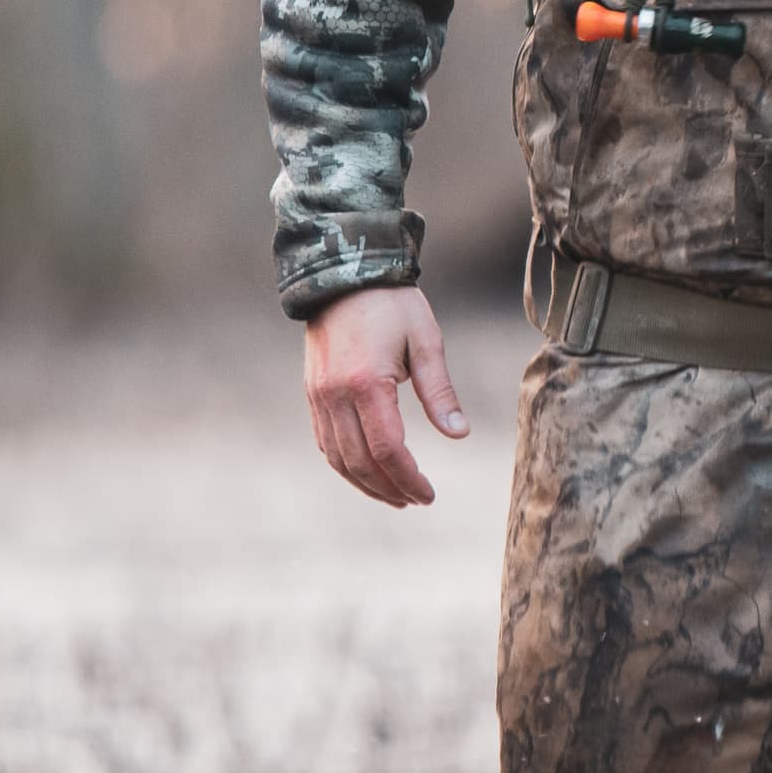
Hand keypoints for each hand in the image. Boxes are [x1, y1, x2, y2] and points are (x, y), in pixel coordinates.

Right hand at [304, 285, 467, 508]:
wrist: (344, 272)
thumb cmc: (392, 304)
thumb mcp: (425, 342)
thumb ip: (440, 392)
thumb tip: (459, 434)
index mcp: (367, 383)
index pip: (387, 449)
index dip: (409, 479)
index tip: (429, 494)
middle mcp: (336, 395)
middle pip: (361, 462)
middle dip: (390, 488)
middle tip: (416, 500)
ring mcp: (319, 396)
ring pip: (338, 458)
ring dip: (366, 484)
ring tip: (394, 496)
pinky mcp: (312, 393)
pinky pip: (325, 441)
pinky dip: (345, 464)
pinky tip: (367, 471)